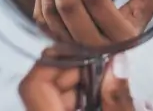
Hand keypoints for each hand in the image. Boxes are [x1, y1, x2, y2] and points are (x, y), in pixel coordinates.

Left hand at [19, 53, 152, 110]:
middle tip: (105, 65)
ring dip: (80, 86)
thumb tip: (118, 62)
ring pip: (54, 100)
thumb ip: (118, 99)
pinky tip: (103, 101)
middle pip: (45, 89)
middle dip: (75, 72)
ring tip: (108, 84)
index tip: (84, 51)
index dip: (54, 62)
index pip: (34, 86)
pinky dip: (82, 101)